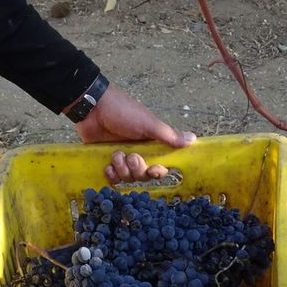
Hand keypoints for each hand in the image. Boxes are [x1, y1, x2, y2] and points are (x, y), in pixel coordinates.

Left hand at [71, 86, 195, 183]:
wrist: (93, 108)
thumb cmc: (122, 111)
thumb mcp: (148, 123)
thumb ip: (169, 135)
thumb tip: (193, 139)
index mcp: (150, 145)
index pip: (159, 167)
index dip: (157, 172)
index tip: (154, 169)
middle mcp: (137, 154)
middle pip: (142, 176)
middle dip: (137, 169)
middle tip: (131, 156)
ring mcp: (120, 159)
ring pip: (127, 178)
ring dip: (122, 168)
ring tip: (115, 154)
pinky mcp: (105, 161)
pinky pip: (111, 178)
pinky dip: (110, 174)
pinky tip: (107, 165)